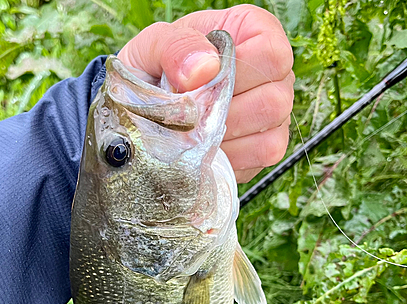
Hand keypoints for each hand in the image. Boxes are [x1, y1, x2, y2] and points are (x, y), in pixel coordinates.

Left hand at [118, 6, 293, 182]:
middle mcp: (272, 72)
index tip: (200, 82)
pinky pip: (265, 154)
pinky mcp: (267, 146)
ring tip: (196, 130)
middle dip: (225, 113)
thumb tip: (206, 69)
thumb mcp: (151, 47)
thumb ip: (175, 46)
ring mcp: (275, 112)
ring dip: (225, 137)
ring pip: (270, 133)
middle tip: (192, 113)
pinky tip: (207, 148)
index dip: (237, 74)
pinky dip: (232, 156)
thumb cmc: (153, 72)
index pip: (271, 56)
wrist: (144, 111)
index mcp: (252, 33)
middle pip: (275, 101)